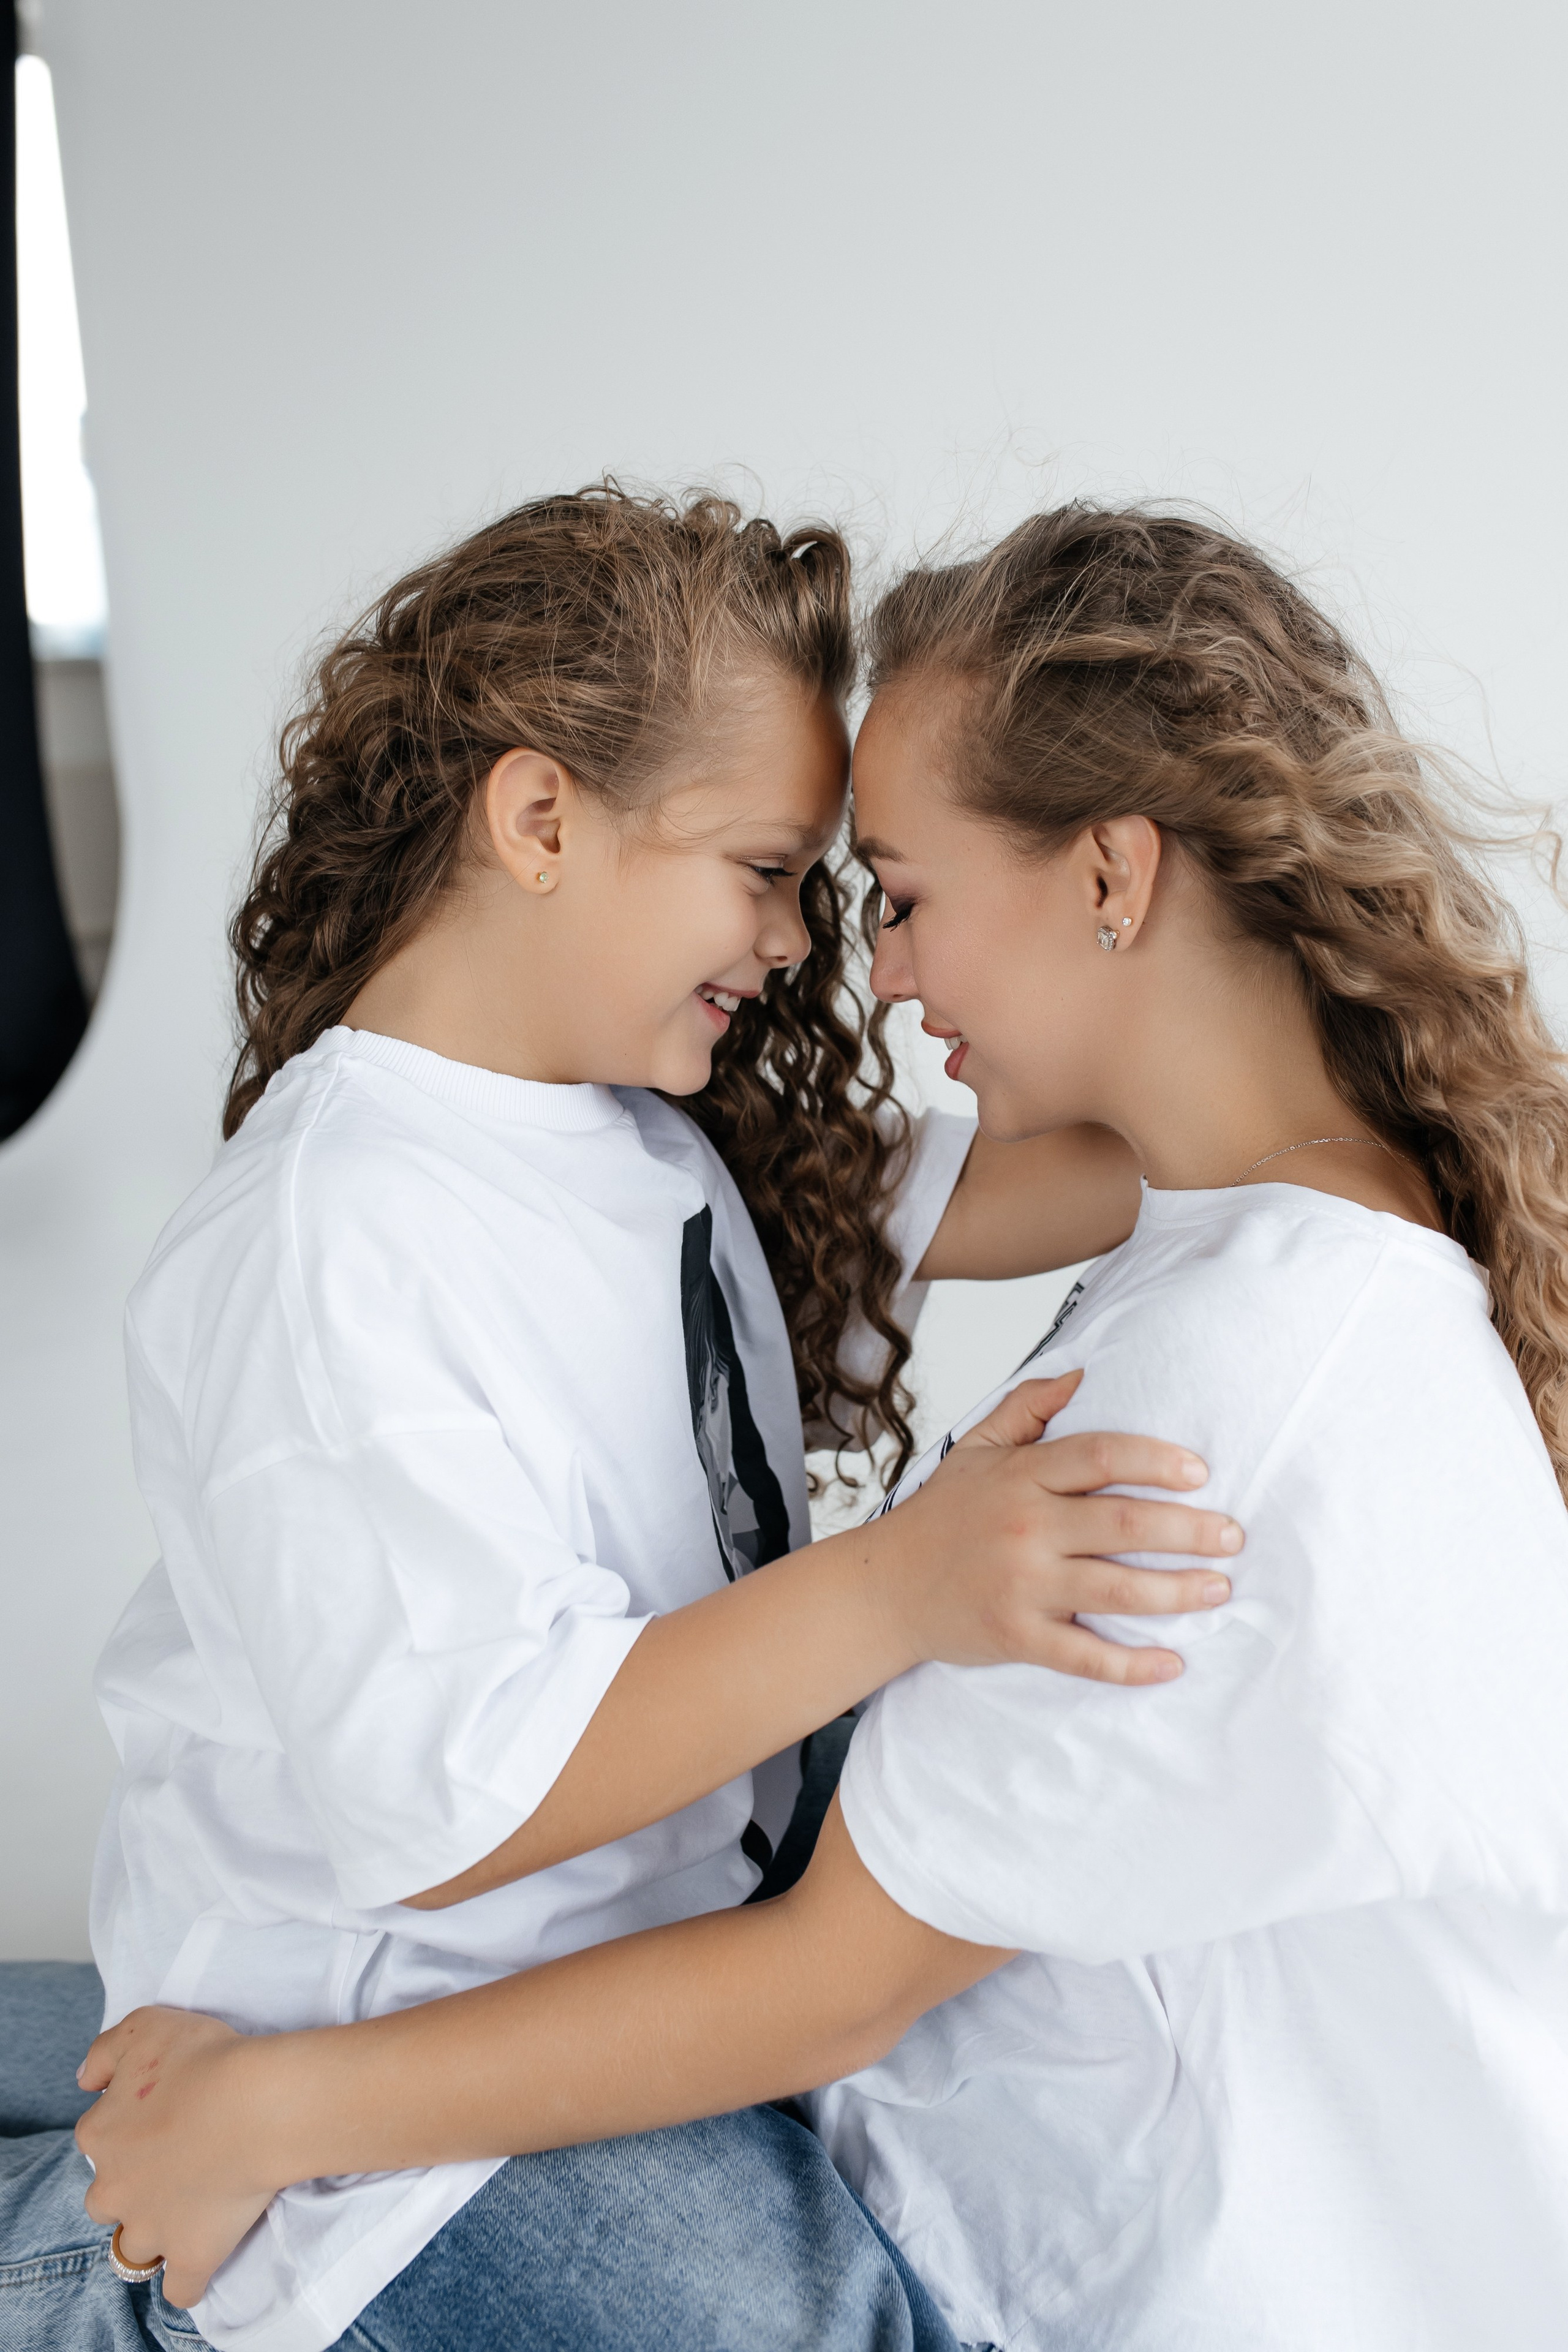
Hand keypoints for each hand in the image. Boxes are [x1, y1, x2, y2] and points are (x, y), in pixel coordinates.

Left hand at [77, 2006, 278, 2311]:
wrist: (255, 2103)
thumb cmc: (204, 2058)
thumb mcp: (146, 2025)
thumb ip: (106, 2050)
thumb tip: (85, 2080)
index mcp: (101, 2134)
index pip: (97, 2139)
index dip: (128, 2128)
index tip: (162, 2116)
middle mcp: (114, 2187)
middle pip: (107, 2200)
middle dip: (131, 2189)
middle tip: (173, 2164)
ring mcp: (151, 2227)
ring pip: (134, 2247)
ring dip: (153, 2233)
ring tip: (187, 2210)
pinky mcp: (191, 2255)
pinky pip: (180, 2288)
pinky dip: (187, 2280)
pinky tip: (200, 2260)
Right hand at [865, 1372, 1241, 1682]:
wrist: (885, 1587)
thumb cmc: (941, 1517)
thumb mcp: (976, 1447)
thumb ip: (1028, 1407)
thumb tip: (1083, 1373)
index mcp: (1021, 1477)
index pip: (1101, 1456)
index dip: (1157, 1461)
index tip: (1200, 1473)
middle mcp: (1025, 1528)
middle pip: (1124, 1525)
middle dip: (1190, 1531)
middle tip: (1233, 1535)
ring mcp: (1022, 1586)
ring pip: (1116, 1591)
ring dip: (1178, 1592)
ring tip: (1220, 1588)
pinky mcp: (1018, 1637)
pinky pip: (1085, 1656)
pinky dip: (1132, 1665)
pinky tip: (1172, 1662)